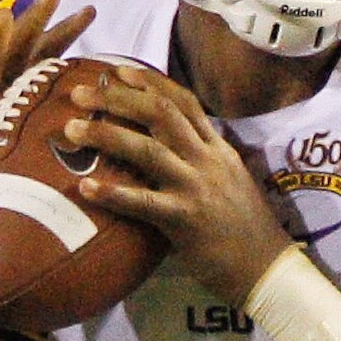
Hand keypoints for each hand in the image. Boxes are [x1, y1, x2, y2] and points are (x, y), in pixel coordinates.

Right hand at [0, 0, 94, 235]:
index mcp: (17, 96)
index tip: (91, 11)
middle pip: (14, 53)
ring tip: (3, 19)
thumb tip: (106, 125)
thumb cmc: (5, 186)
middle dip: (33, 20)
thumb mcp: (38, 156)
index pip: (43, 58)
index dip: (64, 34)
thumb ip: (61, 134)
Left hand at [62, 64, 291, 303]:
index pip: (185, 102)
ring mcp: (197, 187)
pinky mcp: (186, 220)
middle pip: (161, 113)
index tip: (119, 71)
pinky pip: (143, 202)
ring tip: (71, 129)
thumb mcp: (231, 182)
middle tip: (80, 93)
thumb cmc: (246, 230)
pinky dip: (112, 193)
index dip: (150, 82)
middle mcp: (208, 160)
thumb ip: (204, 161)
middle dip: (118, 98)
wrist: (268, 268)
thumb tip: (170, 149)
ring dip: (106, 134)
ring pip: (148, 149)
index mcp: (219, 149)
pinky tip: (84, 188)